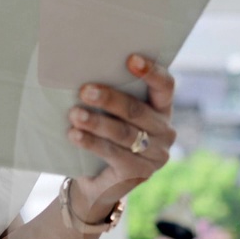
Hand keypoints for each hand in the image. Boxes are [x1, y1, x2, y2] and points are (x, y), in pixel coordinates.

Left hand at [66, 54, 176, 221]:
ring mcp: (155, 155)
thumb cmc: (104, 134)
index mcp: (161, 108)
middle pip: (137, 110)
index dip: (151, 72)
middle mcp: (164, 130)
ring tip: (74, 114)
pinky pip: (113, 154)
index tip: (130, 58)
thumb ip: (109, 94)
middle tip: (85, 90)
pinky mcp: (139, 173)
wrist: (98, 180)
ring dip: (97, 122)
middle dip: (110, 99)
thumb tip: (79, 70)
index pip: (165, 86)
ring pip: (124, 133)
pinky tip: (74, 135)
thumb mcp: (111, 112)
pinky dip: (91, 143)